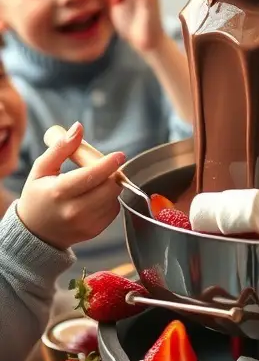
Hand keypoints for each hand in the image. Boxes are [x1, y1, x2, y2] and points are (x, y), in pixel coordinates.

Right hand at [17, 122, 125, 250]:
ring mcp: (86, 224)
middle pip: (109, 188)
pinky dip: (109, 200)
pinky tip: (94, 197)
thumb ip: (60, 148)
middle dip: (112, 174)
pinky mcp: (95, 231)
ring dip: (110, 186)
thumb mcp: (41, 169)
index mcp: (59, 192)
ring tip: (94, 183)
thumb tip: (78, 127)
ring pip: (114, 198)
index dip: (108, 164)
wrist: (36, 233)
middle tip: (104, 167)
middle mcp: (74, 211)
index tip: (119, 155)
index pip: (91, 176)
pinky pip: (113, 210)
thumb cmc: (38, 196)